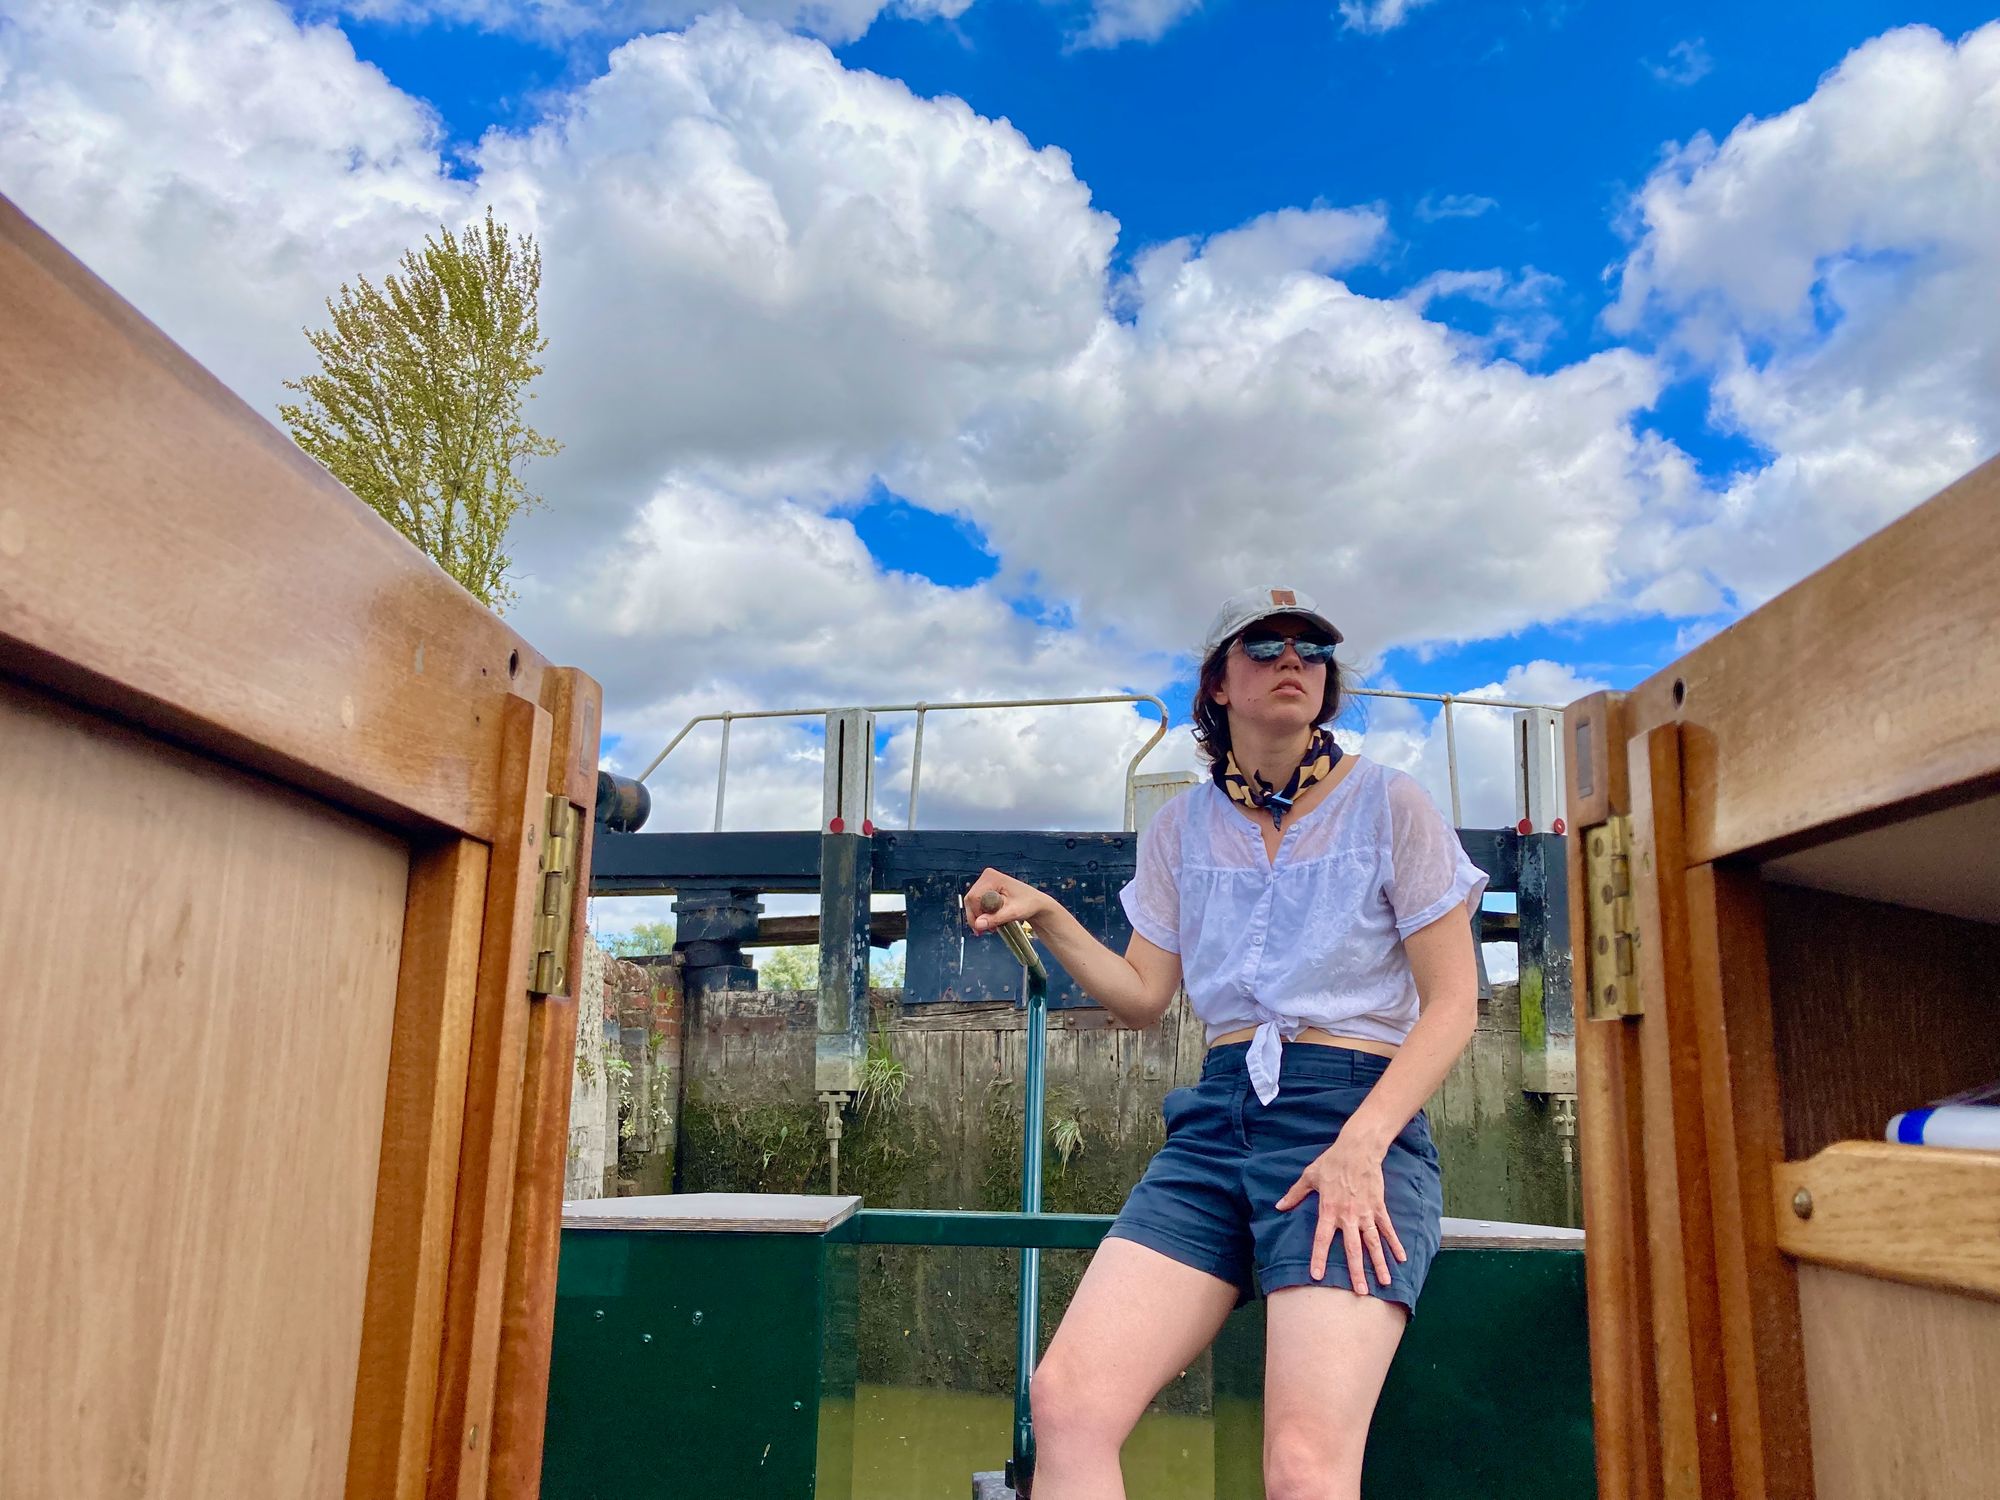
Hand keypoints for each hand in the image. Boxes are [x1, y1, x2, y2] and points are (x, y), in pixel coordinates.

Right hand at [963, 867, 1051, 933]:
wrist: (1036, 903)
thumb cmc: (1029, 903)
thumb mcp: (1013, 912)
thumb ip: (995, 918)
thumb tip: (978, 924)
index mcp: (992, 878)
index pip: (974, 897)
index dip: (976, 914)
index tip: (984, 926)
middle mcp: (987, 877)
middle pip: (971, 900)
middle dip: (977, 917)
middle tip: (984, 930)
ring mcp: (987, 883)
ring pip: (972, 903)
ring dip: (979, 917)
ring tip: (990, 926)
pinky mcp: (987, 889)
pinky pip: (977, 903)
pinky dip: (982, 914)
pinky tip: (990, 920)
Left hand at [1275, 1132, 1408, 1294]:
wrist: (1357, 1149)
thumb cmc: (1331, 1162)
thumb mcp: (1309, 1176)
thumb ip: (1295, 1194)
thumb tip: (1279, 1206)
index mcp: (1329, 1210)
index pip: (1322, 1239)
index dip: (1319, 1257)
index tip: (1317, 1276)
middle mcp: (1348, 1216)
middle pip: (1352, 1248)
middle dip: (1357, 1271)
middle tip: (1361, 1292)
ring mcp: (1365, 1213)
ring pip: (1373, 1243)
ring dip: (1379, 1263)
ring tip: (1386, 1282)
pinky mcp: (1378, 1207)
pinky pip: (1387, 1229)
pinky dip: (1394, 1243)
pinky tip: (1401, 1258)